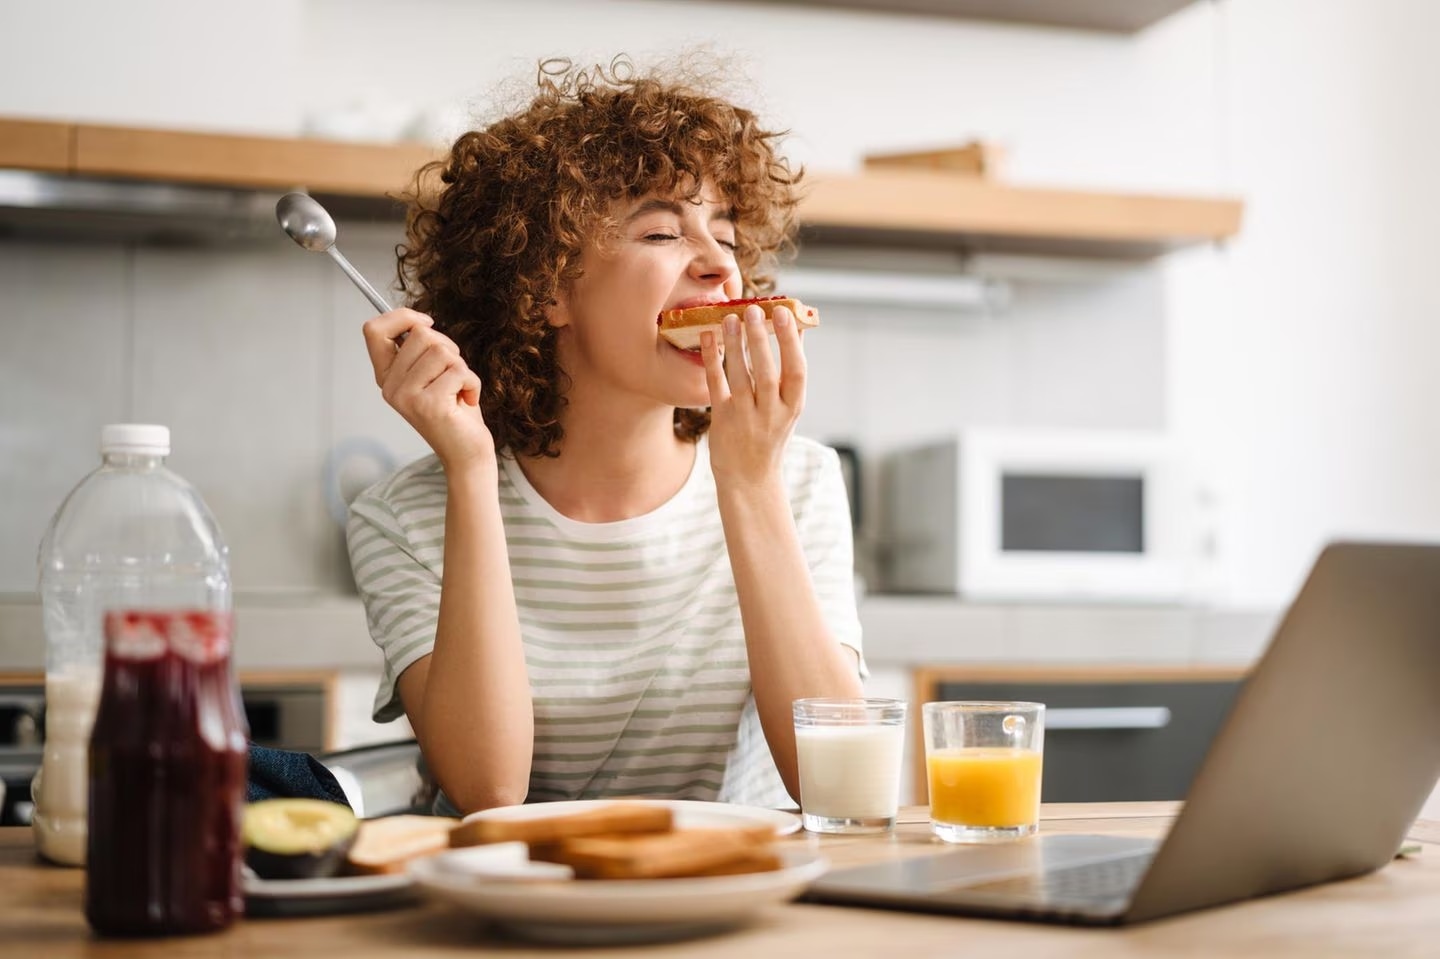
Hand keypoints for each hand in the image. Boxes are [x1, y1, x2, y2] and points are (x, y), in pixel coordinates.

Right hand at [362, 308, 493, 471]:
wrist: (466, 452)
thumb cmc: (454, 410)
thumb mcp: (431, 373)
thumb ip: (420, 350)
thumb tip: (419, 321)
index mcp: (386, 376)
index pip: (374, 330)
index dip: (402, 316)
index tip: (427, 322)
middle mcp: (390, 387)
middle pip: (420, 334)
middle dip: (448, 347)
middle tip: (453, 374)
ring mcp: (407, 397)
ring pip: (442, 351)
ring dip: (462, 368)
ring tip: (459, 389)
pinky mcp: (429, 405)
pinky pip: (459, 370)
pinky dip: (473, 383)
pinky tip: (467, 400)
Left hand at [700, 302, 805, 489]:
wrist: (750, 477)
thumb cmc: (771, 432)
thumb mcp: (789, 405)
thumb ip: (791, 369)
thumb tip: (799, 326)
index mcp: (793, 406)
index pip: (797, 371)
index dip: (791, 342)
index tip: (784, 313)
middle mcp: (772, 413)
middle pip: (766, 372)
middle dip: (760, 340)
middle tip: (753, 310)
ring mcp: (746, 418)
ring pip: (740, 377)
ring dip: (735, 346)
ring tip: (730, 318)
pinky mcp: (722, 420)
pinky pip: (716, 385)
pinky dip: (711, 360)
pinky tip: (707, 338)